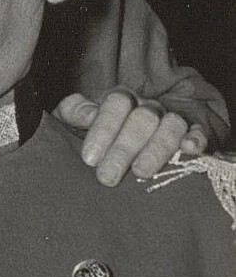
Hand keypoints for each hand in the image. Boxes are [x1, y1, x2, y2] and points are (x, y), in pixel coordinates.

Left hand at [55, 89, 207, 186]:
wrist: (124, 146)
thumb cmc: (97, 137)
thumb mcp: (76, 121)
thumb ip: (75, 113)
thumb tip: (86, 114)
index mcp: (122, 99)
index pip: (116, 104)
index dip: (103, 129)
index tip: (89, 159)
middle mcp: (149, 107)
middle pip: (142, 118)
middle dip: (124, 149)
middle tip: (107, 177)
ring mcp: (172, 120)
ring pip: (171, 125)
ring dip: (157, 149)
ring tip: (141, 172)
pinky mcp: (194, 136)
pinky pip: (200, 132)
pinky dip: (197, 139)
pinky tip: (189, 150)